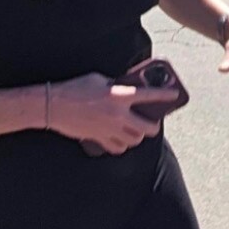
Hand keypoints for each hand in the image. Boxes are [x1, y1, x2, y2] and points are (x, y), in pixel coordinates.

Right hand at [48, 73, 176, 155]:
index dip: (165, 95)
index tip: (175, 95)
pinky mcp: (98, 139)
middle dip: (153, 127)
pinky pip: (117, 148)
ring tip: (136, 131)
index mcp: (119, 96)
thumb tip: (126, 89)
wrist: (53, 105)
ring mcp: (109, 129)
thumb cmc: (75, 88)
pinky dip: (122, 146)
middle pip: (146, 128)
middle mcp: (118, 115)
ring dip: (138, 137)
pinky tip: (120, 140)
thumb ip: (116, 85)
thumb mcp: (99, 79)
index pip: (149, 96)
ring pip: (134, 140)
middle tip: (152, 123)